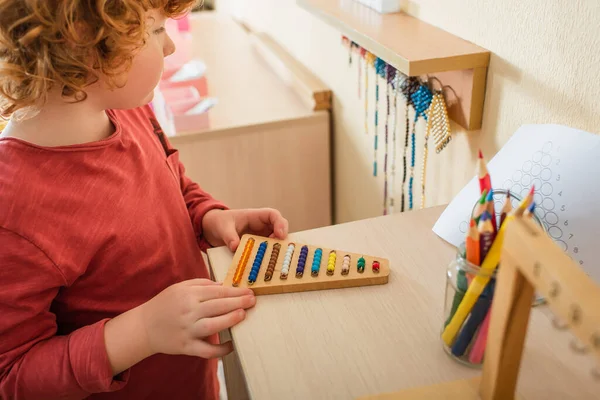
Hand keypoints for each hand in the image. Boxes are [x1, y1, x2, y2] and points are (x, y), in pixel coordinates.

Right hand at [138, 278, 254, 358]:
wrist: (144, 327)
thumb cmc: (166, 304)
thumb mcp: (181, 287)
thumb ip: (202, 284)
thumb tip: (225, 286)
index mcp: (188, 295)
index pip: (217, 291)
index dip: (235, 291)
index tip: (249, 291)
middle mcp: (188, 312)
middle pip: (218, 306)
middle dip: (238, 302)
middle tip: (252, 300)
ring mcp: (187, 330)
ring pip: (213, 326)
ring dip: (230, 320)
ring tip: (243, 315)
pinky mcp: (186, 347)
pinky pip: (206, 350)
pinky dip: (220, 350)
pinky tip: (231, 344)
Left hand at [202, 208, 288, 251]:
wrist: (216, 228)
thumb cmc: (222, 222)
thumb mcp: (224, 228)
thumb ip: (229, 236)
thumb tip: (235, 247)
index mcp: (256, 216)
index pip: (273, 215)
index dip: (280, 224)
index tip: (280, 235)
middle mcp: (263, 226)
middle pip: (280, 229)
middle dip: (282, 240)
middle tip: (278, 250)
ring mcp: (263, 236)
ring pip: (276, 242)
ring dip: (276, 250)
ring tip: (271, 259)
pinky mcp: (259, 246)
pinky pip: (267, 251)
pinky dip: (268, 257)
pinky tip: (264, 264)